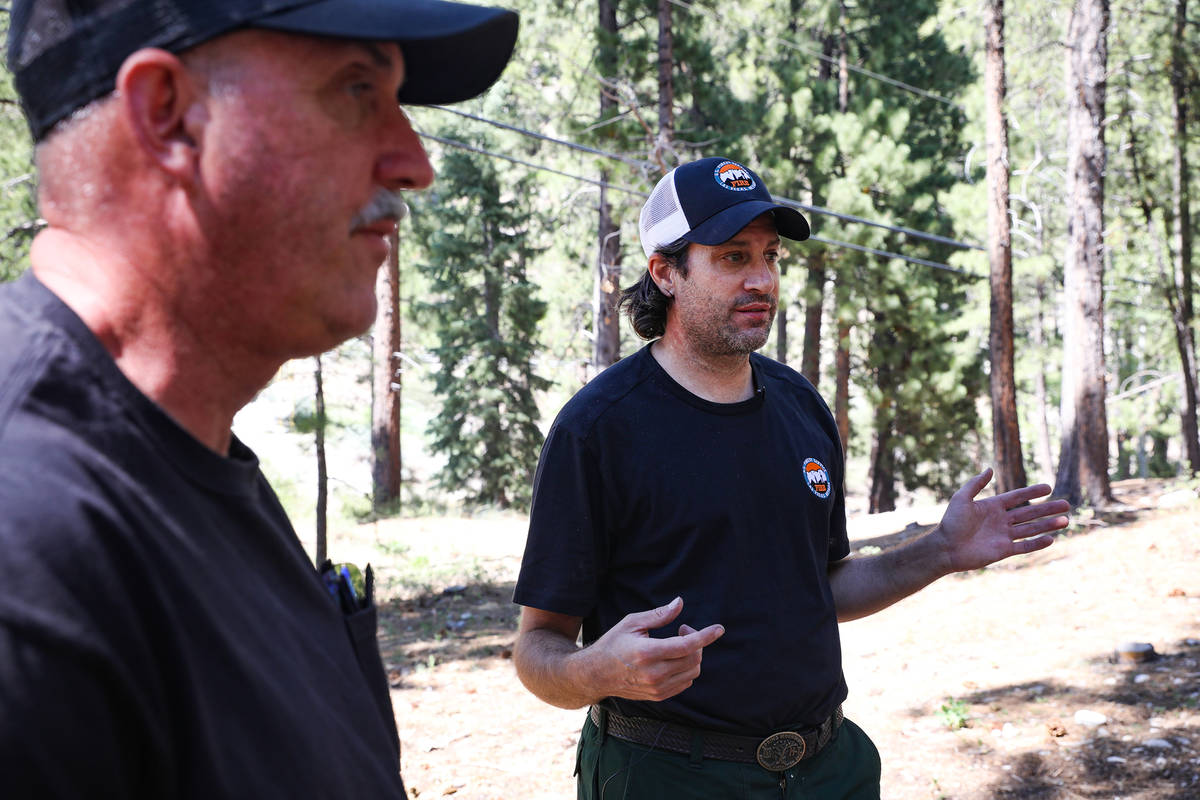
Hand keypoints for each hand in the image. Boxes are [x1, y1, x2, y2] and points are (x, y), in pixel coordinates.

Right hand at [583, 597, 723, 702]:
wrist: (596, 674)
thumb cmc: (613, 643)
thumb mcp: (632, 622)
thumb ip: (659, 614)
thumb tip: (680, 603)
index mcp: (647, 652)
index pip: (687, 645)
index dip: (706, 636)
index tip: (719, 628)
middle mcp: (654, 673)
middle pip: (693, 659)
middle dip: (697, 642)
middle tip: (683, 629)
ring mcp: (657, 688)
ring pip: (692, 672)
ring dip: (693, 655)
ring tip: (677, 643)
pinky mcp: (658, 696)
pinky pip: (685, 683)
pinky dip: (687, 669)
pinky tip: (674, 658)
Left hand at [933, 468, 1070, 573]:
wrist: (945, 548)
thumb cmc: (951, 522)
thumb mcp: (961, 498)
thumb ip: (976, 484)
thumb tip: (989, 468)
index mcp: (992, 506)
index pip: (1017, 497)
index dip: (1032, 492)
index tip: (1049, 487)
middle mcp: (1001, 520)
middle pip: (1029, 513)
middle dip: (1047, 509)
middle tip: (1066, 504)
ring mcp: (1003, 536)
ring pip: (1030, 529)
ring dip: (1048, 525)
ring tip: (1066, 520)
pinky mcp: (1003, 551)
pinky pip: (1024, 546)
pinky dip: (1037, 543)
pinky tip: (1051, 539)